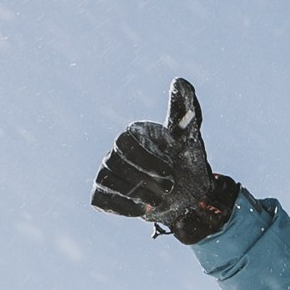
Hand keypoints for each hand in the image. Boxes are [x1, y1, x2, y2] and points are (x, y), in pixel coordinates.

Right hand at [91, 78, 235, 242]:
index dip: (146, 159)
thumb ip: (184, 109)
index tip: (170, 170)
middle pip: (114, 162)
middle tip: (169, 186)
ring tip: (160, 199)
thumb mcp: (189, 135)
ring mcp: (107, 174)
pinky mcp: (104, 196)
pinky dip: (120, 206)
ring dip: (136, 193)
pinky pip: (100, 200)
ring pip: (107, 181)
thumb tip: (180, 80)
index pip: (123, 142)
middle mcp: (115, 152)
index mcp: (132, 135)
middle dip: (144, 178)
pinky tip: (143, 209)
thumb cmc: (187, 161)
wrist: (190, 196)